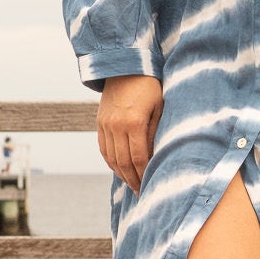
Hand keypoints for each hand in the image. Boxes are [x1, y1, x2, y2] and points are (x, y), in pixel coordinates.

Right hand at [98, 75, 162, 192]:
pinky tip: (120, 170)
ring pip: (111, 158)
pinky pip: (103, 148)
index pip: (139, 158)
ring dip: (122, 174)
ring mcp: (105, 124)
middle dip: (133, 180)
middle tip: (141, 192)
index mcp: (134, 122)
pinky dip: (111, 162)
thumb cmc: (150, 85)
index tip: (151, 186)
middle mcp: (116, 125)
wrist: (125, 66)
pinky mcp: (100, 122)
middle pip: (123, 162)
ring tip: (132, 184)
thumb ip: (156, 131)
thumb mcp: (160, 106)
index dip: (144, 175)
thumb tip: (156, 157)